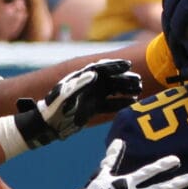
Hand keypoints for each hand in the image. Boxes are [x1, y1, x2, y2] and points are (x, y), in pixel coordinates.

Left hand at [13, 59, 143, 148]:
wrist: (48, 123)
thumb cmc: (55, 107)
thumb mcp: (67, 94)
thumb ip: (80, 83)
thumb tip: (95, 72)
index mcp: (82, 78)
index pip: (101, 68)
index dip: (115, 66)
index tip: (127, 65)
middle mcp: (89, 85)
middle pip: (111, 79)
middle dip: (125, 79)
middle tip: (138, 81)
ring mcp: (92, 96)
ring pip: (113, 90)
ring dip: (126, 90)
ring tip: (139, 90)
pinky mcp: (93, 108)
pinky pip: (110, 104)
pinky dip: (120, 103)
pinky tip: (132, 102)